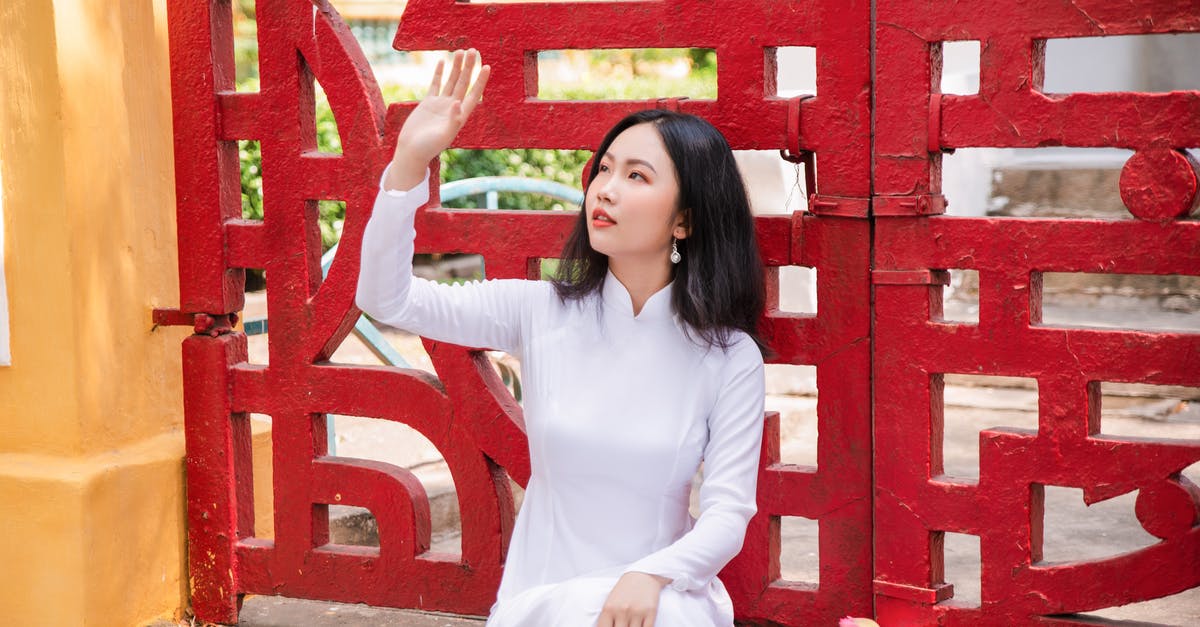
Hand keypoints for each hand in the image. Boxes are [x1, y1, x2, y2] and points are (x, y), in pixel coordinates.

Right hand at [386, 48, 490, 189]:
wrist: (411, 151)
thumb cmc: (428, 148)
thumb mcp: (443, 136)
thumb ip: (452, 120)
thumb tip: (457, 102)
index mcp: (460, 116)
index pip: (473, 94)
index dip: (480, 81)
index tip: (486, 66)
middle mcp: (453, 108)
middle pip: (463, 83)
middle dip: (469, 67)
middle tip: (473, 50)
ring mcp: (440, 105)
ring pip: (451, 81)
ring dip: (456, 67)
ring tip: (460, 51)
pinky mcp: (428, 103)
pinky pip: (435, 85)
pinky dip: (438, 73)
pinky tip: (442, 61)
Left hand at [597, 571, 670, 626]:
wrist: (642, 575)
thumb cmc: (624, 591)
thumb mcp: (610, 602)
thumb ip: (607, 620)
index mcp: (609, 608)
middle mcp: (622, 610)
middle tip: (624, 625)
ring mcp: (637, 612)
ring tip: (631, 625)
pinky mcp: (651, 612)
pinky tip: (641, 625)